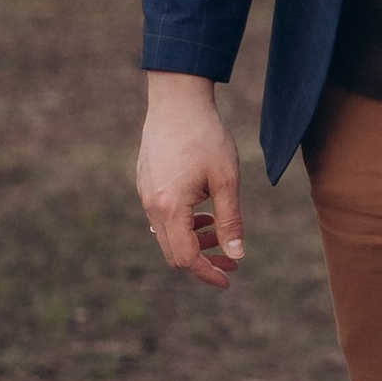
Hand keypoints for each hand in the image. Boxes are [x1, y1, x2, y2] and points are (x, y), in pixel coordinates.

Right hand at [138, 73, 243, 288]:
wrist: (177, 101)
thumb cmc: (206, 137)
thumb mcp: (226, 180)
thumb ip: (231, 220)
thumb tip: (237, 255)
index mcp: (170, 208)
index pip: (186, 258)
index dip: (208, 273)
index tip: (229, 279)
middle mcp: (151, 205)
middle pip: (173, 252)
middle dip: (203, 260)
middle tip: (231, 260)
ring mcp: (144, 194)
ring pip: (166, 235)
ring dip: (193, 240)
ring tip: (219, 230)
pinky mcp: (144, 182)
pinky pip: (160, 216)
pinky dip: (182, 223)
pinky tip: (202, 211)